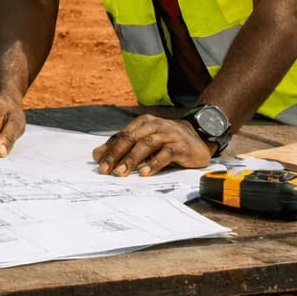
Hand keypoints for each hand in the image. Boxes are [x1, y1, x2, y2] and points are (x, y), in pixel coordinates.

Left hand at [92, 115, 212, 176]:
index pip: (122, 135)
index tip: (98, 163)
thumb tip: (97, 155)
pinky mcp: (180, 147)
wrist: (199, 136)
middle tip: (106, 169)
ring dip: (132, 159)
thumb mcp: (145, 139)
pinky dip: (154, 163)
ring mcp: (168, 135)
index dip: (109, 149)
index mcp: (143, 123)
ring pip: (146, 145)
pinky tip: (144, 172)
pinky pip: (165, 154)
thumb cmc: (167, 139)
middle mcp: (155, 126)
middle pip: (131, 138)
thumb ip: (123, 145)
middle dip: (117, 154)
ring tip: (121, 172)